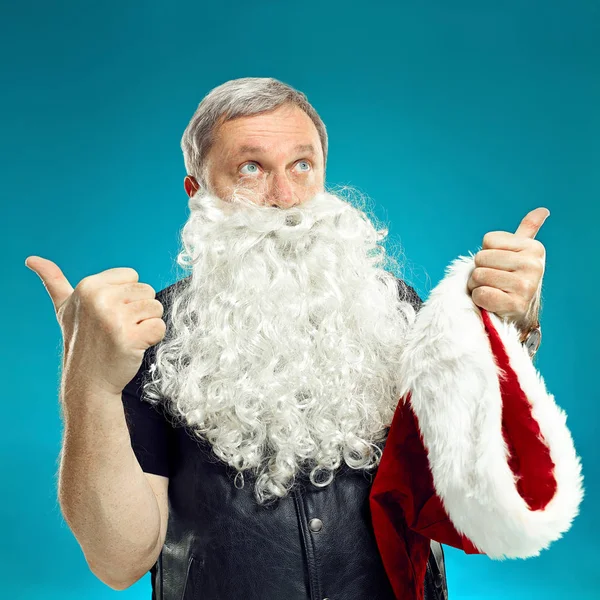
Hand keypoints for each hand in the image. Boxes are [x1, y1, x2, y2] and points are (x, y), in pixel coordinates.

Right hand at [25, 256, 165, 395]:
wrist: (88, 381)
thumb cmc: (81, 341)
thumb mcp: (64, 308)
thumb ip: (53, 281)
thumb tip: (32, 259)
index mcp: (88, 286)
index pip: (133, 276)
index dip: (127, 296)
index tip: (108, 313)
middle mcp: (100, 299)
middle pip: (148, 291)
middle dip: (138, 310)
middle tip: (116, 328)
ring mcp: (115, 318)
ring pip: (156, 308)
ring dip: (146, 324)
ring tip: (124, 336)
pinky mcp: (130, 338)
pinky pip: (160, 327)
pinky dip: (152, 338)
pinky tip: (133, 346)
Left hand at [466, 208, 548, 333]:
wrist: (519, 314)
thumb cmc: (514, 278)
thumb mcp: (522, 252)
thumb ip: (528, 230)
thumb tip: (543, 210)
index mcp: (534, 248)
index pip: (488, 240)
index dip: (487, 253)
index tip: (500, 265)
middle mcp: (534, 265)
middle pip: (481, 258)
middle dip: (480, 271)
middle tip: (494, 281)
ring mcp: (526, 286)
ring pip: (478, 276)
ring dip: (478, 286)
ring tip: (493, 291)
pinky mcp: (515, 305)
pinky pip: (481, 294)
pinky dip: (479, 299)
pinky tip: (492, 302)